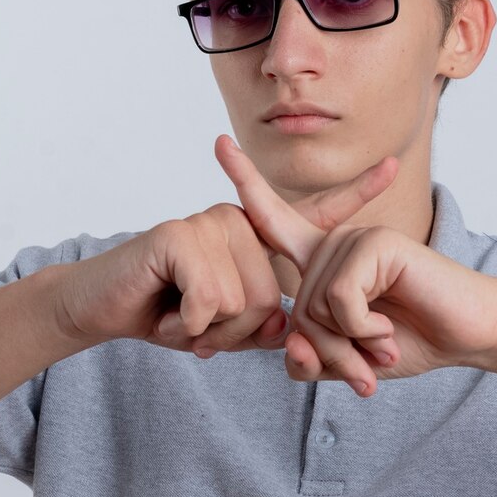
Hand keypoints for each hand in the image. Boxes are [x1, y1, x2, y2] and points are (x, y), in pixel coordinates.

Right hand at [52, 155, 401, 359]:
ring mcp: (209, 222)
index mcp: (254, 236)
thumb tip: (287, 328)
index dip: (356, 193)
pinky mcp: (180, 236)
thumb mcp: (225, 325)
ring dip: (208, 331)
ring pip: (246, 304)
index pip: (311, 217)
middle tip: (195, 326)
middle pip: (273, 300)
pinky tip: (167, 312)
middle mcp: (236, 220)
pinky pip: (212, 302)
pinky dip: (188, 324)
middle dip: (233, 335)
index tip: (395, 161)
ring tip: (179, 315)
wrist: (101, 308)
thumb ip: (265, 325)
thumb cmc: (166, 312)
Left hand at [215, 134, 496, 397]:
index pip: (272, 221)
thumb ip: (311, 360)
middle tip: (371, 358)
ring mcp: (355, 237)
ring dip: (351, 342)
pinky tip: (387, 329)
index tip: (219, 141)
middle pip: (296, 312)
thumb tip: (291, 348)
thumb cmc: (411, 340)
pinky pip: (341, 298)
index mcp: (322, 258)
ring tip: (383, 340)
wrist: (467, 335)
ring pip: (315, 307)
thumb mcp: (348, 360)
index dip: (245, 183)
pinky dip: (363, 328)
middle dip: (332, 351)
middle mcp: (334, 241)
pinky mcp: (376, 242)